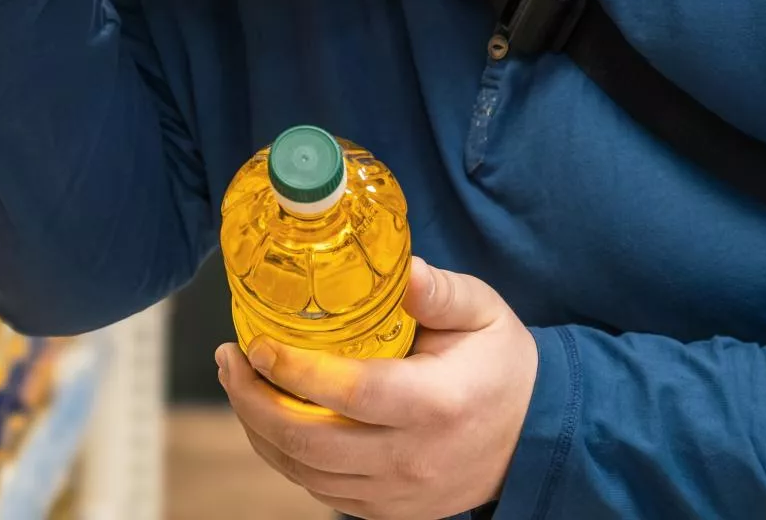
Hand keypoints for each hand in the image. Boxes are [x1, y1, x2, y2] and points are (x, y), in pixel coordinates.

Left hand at [217, 258, 537, 519]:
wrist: (535, 435)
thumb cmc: (503, 365)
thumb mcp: (484, 312)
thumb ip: (440, 292)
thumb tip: (405, 269)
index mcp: (434, 404)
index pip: (349, 392)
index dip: (293, 370)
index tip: (257, 343)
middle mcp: (412, 458)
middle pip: (310, 443)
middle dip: (253, 401)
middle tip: (230, 359)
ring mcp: (398, 494)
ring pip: (306, 473)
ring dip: (260, 430)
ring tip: (239, 383)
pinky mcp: (389, 511)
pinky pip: (321, 490)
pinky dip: (286, 457)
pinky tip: (271, 418)